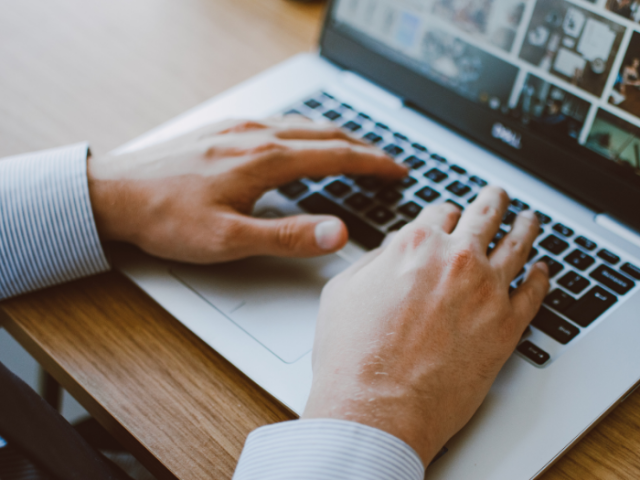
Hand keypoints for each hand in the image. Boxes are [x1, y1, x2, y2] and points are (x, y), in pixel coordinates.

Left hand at [87, 117, 406, 262]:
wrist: (114, 193)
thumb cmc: (166, 217)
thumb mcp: (228, 240)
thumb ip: (288, 236)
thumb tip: (338, 233)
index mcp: (266, 161)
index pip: (337, 157)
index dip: (374, 164)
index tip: (399, 171)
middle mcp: (257, 136)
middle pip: (326, 136)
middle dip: (364, 149)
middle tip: (388, 163)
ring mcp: (240, 128)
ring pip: (304, 126)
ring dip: (337, 138)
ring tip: (356, 153)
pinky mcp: (224, 130)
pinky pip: (280, 124)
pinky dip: (308, 133)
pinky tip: (302, 143)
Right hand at [302, 187, 549, 465]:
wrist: (376, 407)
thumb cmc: (353, 355)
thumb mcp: (343, 291)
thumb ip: (374, 262)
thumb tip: (391, 252)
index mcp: (415, 245)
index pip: (439, 211)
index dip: (443, 213)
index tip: (448, 217)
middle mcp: (455, 259)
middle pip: (485, 214)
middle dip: (492, 201)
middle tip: (497, 196)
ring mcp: (486, 290)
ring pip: (518, 244)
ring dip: (525, 227)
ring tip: (529, 221)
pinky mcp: (507, 326)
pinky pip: (535, 291)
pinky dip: (541, 276)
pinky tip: (542, 271)